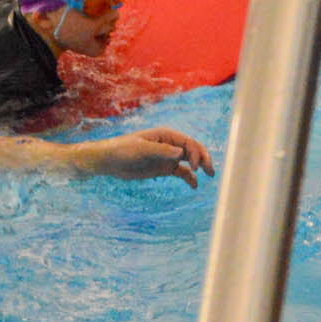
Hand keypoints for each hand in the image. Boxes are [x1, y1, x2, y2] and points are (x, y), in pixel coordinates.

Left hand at [78, 126, 214, 187]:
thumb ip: (161, 150)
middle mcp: (170, 145)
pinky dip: (189, 178)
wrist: (110, 161)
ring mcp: (167, 157)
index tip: (194, 167)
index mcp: (166, 135)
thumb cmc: (123, 150)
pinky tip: (194, 185)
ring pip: (190, 161)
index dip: (196, 153)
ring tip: (210, 175)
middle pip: (193, 150)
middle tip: (211, 171)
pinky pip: (181, 172)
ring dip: (200, 167)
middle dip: (204, 158)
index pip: (188, 143)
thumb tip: (181, 153)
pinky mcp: (163, 168)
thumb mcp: (141, 149)